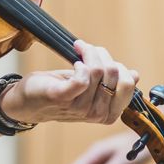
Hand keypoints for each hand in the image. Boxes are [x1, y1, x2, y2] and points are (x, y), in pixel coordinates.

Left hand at [1, 40, 136, 125]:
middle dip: (102, 55)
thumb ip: (111, 84)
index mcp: (108, 113)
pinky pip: (82, 78)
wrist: (27, 103)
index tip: (102, 58)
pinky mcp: (62, 97)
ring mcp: (79, 108)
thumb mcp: (91, 89)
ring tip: (78, 50)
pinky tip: (73, 63)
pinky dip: (80, 64)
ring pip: (97, 70)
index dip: (119, 66)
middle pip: (115, 74)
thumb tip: (136, 75)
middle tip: (87, 50)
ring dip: (88, 53)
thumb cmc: (60, 92)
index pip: (128, 85)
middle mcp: (96, 113)